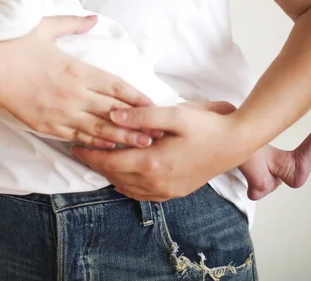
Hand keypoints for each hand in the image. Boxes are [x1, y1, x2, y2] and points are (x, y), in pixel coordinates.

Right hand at [0, 15, 155, 147]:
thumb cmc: (13, 45)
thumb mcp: (45, 28)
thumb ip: (73, 24)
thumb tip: (93, 18)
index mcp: (77, 69)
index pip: (115, 86)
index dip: (136, 97)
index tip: (152, 105)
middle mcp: (73, 93)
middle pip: (113, 112)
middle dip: (137, 123)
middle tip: (158, 133)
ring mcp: (60, 111)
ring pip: (98, 128)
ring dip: (121, 138)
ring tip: (141, 146)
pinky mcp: (46, 124)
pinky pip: (75, 136)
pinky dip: (93, 143)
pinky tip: (107, 148)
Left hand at [70, 101, 250, 200]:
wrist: (236, 143)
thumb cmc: (206, 126)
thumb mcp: (174, 114)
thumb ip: (142, 116)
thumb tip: (113, 116)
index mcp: (152, 163)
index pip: (109, 163)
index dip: (89, 155)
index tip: (74, 147)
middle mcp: (156, 182)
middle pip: (114, 176)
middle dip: (96, 164)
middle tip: (82, 150)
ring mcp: (167, 190)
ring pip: (126, 188)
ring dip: (110, 174)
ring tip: (100, 159)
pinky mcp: (175, 192)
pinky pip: (142, 195)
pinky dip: (127, 185)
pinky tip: (124, 175)